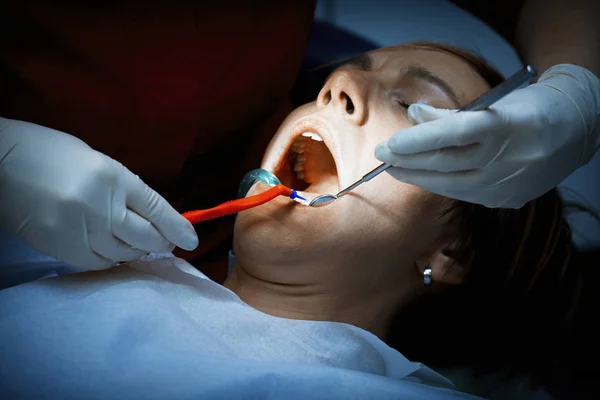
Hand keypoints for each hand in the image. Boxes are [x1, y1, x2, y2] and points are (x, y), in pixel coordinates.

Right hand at [0, 118, 198, 269]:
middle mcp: (99, 204)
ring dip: (135, 252)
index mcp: (111, 175)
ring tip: (135, 244)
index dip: (177, 226)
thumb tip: (148, 217)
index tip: (192, 240)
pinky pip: (97, 264)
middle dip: (160, 243)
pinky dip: (110, 261)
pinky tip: (111, 252)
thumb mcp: (95, 161)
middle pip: (144, 237)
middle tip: (164, 243)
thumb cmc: (49, 153)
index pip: (155, 207)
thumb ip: (122, 188)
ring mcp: (79, 228)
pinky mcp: (60, 248)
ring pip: (122, 254)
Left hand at [375, 64, 599, 207]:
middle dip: (408, 161)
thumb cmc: (528, 109)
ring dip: (419, 177)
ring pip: (452, 185)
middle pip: (447, 163)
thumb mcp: (494, 102)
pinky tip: (425, 178)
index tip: (390, 144)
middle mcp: (510, 157)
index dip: (419, 140)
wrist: (575, 131)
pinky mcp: (508, 199)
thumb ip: (452, 114)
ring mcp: (510, 183)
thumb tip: (414, 116)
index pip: (454, 133)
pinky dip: (442, 185)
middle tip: (381, 157)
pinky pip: (465, 194)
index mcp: (508, 125)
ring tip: (395, 169)